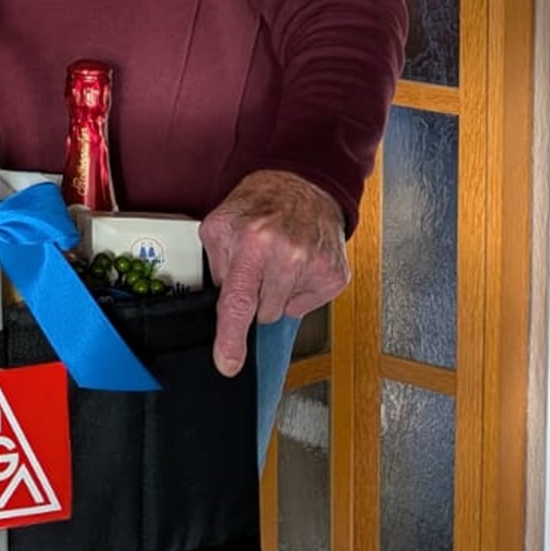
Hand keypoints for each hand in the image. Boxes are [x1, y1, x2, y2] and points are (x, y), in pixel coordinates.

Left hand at [199, 169, 348, 376]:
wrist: (304, 185)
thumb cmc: (259, 205)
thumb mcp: (220, 225)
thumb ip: (214, 266)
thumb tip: (221, 305)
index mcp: (252, 242)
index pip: (238, 301)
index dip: (231, 338)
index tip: (228, 364)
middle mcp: (287, 256)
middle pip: (261, 312)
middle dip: (255, 295)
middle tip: (259, 264)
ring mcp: (315, 267)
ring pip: (282, 311)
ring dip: (276, 293)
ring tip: (279, 260)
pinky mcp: (334, 276)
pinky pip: (304, 306)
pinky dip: (297, 291)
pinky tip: (298, 264)